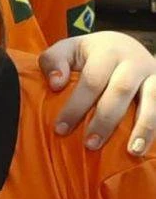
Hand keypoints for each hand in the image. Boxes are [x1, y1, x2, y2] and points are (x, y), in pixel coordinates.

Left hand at [40, 31, 155, 155]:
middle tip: (90, 145)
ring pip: (153, 99)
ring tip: (133, 152)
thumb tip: (56, 84)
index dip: (76, 106)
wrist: (125, 46)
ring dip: (144, 127)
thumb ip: (53, 61)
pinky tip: (147, 148)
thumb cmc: (90, 55)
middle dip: (105, 120)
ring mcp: (154, 74)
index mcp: (107, 51)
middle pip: (120, 91)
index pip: (91, 80)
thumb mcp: (68, 50)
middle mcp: (134, 61)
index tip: (60, 129)